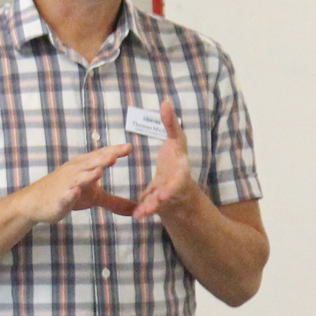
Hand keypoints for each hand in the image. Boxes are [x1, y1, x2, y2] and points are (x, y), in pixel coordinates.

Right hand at [16, 144, 133, 224]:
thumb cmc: (68, 193)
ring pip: (79, 178)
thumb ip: (114, 201)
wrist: (35, 202)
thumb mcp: (93, 197)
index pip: (101, 156)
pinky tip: (74, 192)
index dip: (114, 151)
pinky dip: (69, 193)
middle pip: (92, 163)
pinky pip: (65, 195)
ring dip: (88, 174)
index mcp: (84, 166)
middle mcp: (75, 171)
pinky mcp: (58, 198)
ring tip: (99, 171)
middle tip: (117, 153)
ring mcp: (66, 184)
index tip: (130, 146)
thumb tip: (136, 208)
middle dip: (104, 158)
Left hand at [129, 100, 198, 217]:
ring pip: (158, 203)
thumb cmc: (177, 158)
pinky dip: (143, 211)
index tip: (166, 189)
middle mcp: (174, 185)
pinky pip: (148, 207)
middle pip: (170, 193)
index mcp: (181, 169)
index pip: (180, 176)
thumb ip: (171, 123)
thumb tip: (165, 100)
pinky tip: (134, 215)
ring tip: (141, 214)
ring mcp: (165, 196)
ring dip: (150, 208)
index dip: (174, 183)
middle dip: (164, 197)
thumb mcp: (177, 140)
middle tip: (158, 200)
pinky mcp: (155, 203)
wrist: (180, 183)